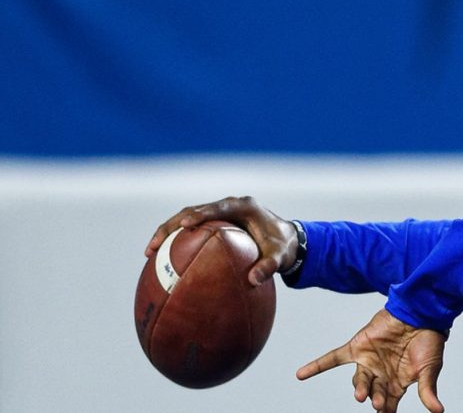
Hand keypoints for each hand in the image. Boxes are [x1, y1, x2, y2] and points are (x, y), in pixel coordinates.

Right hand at [144, 196, 297, 285]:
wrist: (287, 241)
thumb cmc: (284, 247)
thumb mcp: (281, 257)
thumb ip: (270, 266)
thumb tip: (254, 280)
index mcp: (244, 206)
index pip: (218, 207)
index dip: (199, 214)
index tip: (185, 224)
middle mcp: (229, 206)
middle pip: (193, 210)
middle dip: (171, 226)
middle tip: (155, 245)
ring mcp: (220, 214)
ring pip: (186, 218)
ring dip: (167, 233)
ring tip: (149, 253)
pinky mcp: (215, 224)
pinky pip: (192, 231)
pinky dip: (176, 242)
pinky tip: (162, 261)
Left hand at [297, 309, 445, 412]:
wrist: (421, 312)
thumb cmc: (430, 340)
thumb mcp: (429, 368)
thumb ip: (427, 390)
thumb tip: (439, 412)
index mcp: (398, 383)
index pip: (388, 404)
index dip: (386, 410)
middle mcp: (381, 374)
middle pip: (374, 394)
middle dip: (376, 399)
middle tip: (379, 403)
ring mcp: (368, 361)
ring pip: (359, 381)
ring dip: (360, 389)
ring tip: (362, 395)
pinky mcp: (357, 346)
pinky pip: (333, 358)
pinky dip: (317, 366)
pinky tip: (300, 375)